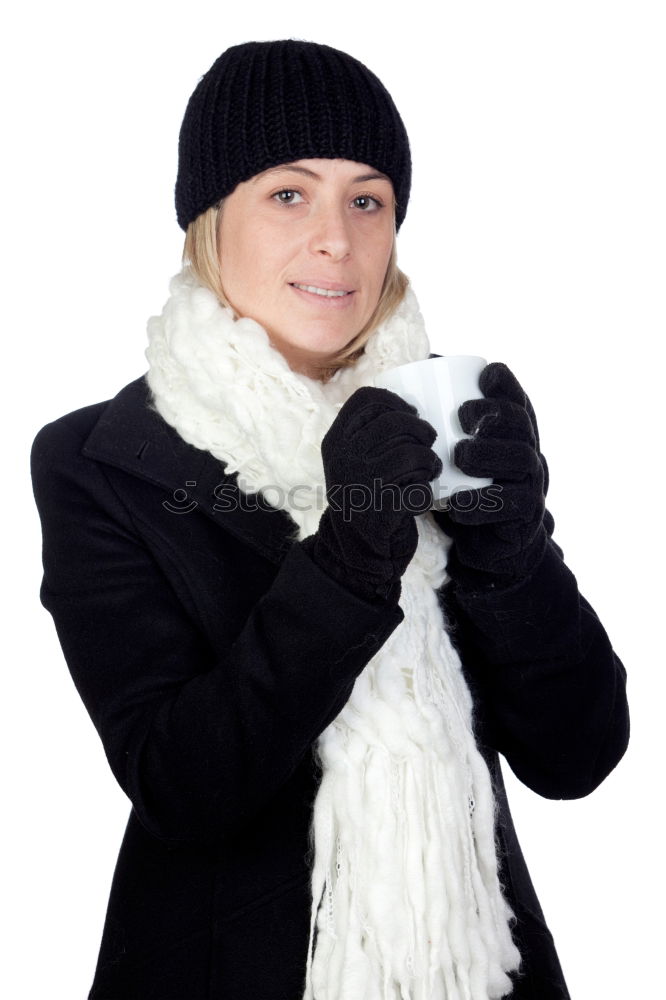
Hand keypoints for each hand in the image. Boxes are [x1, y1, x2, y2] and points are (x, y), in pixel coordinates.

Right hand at [305, 387, 441, 601]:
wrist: (355, 553)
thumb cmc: (364, 500)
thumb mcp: (351, 462)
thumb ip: (367, 435)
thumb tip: (410, 408)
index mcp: (336, 442)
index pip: (366, 400)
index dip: (396, 401)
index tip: (410, 414)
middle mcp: (345, 459)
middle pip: (394, 422)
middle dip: (421, 431)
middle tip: (428, 444)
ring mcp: (362, 484)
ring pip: (411, 453)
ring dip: (428, 462)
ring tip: (427, 472)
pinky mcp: (382, 511)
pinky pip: (419, 487)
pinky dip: (426, 491)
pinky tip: (420, 497)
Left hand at [434, 362, 553, 589]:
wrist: (487, 544)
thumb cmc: (464, 486)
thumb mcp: (454, 451)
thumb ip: (441, 420)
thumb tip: (408, 375)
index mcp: (511, 432)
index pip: (517, 399)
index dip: (506, 384)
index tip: (483, 376)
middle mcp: (527, 451)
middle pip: (521, 424)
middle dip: (494, 414)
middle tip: (463, 416)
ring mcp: (531, 483)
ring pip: (522, 459)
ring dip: (490, 454)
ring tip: (459, 456)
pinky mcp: (526, 516)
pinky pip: (513, 505)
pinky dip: (483, 504)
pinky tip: (457, 504)